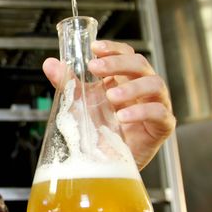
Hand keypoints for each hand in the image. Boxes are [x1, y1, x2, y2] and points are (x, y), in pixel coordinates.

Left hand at [42, 40, 175, 169]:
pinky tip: (123, 116)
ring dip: (131, 87)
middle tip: (95, 68)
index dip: (112, 48)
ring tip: (110, 96)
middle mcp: (141, 87)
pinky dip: (142, 111)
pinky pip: (159, 112)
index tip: (94, 48)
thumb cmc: (97, 131)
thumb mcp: (78, 105)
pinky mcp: (162, 125)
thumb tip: (49, 64)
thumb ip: (67, 84)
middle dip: (117, 63)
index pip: (124, 53)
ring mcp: (154, 104)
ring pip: (154, 84)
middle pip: (139, 63)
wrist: (105, 164)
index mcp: (123, 78)